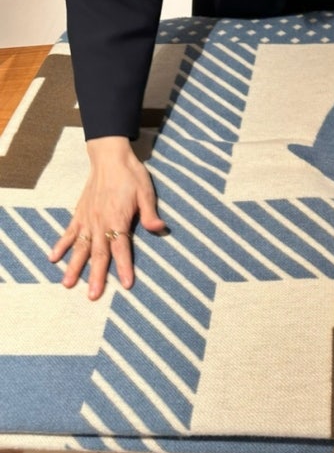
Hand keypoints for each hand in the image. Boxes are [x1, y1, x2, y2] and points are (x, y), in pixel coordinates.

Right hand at [48, 136, 166, 299]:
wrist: (110, 157)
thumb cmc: (131, 175)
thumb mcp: (146, 192)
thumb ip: (150, 213)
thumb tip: (160, 229)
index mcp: (118, 218)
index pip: (122, 248)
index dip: (124, 267)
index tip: (126, 285)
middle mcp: (100, 221)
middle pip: (98, 254)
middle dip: (96, 276)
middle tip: (93, 296)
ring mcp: (87, 218)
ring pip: (80, 247)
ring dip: (74, 266)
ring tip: (68, 284)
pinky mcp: (79, 213)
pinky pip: (69, 232)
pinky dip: (61, 245)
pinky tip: (53, 259)